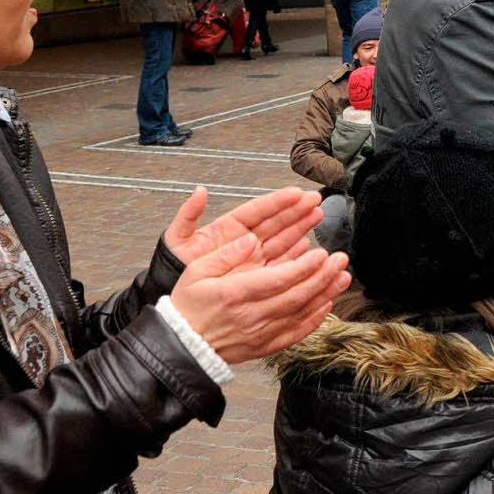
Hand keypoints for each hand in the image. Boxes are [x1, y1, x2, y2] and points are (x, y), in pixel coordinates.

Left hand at [164, 186, 323, 266]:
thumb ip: (187, 214)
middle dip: (296, 210)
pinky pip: (280, 264)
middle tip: (315, 200)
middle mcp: (244, 240)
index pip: (257, 210)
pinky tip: (308, 248)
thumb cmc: (175, 266)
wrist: (179, 301)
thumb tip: (198, 192)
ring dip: (300, 228)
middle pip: (275, 222)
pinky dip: (295, 256)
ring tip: (317, 216)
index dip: (277, 201)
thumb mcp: (177, 238)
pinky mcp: (258, 276)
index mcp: (228, 227)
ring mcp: (253, 258)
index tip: (295, 192)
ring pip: (282, 240)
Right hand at [170, 235, 350, 363]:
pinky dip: (314, 319)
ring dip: (325, 294)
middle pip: (296, 296)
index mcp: (235, 293)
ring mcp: (260, 333)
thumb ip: (225, 254)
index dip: (304, 267)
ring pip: (301, 314)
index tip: (321, 253)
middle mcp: (251, 316)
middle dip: (323, 276)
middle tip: (341, 259)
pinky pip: (295, 334)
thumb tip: (249, 239)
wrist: (182, 346)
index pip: (278, 279)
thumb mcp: (196, 271)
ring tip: (343, 277)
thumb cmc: (189, 306)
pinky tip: (327, 304)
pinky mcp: (265, 346)